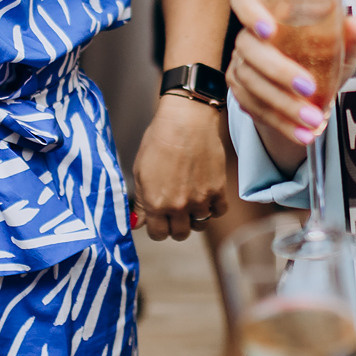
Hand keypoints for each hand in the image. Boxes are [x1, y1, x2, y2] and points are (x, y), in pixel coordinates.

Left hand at [131, 93, 228, 240]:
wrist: (186, 121)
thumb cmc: (159, 141)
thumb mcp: (141, 171)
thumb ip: (140, 201)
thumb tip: (137, 222)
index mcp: (156, 203)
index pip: (158, 234)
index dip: (157, 228)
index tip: (159, 220)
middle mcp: (179, 206)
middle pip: (180, 234)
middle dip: (175, 225)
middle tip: (174, 211)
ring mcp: (201, 200)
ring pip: (199, 225)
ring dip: (194, 217)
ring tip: (190, 201)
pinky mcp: (218, 190)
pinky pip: (218, 211)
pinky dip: (213, 207)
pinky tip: (205, 195)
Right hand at [225, 0, 355, 170]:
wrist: (311, 87)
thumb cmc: (324, 52)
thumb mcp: (342, 44)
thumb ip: (349, 34)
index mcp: (269, 9)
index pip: (245, 0)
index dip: (251, 13)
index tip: (269, 31)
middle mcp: (248, 34)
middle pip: (249, 48)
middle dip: (279, 70)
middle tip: (309, 88)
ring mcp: (240, 62)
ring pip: (251, 83)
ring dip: (283, 104)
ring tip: (313, 119)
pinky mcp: (241, 91)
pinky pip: (255, 108)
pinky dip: (280, 123)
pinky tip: (302, 133)